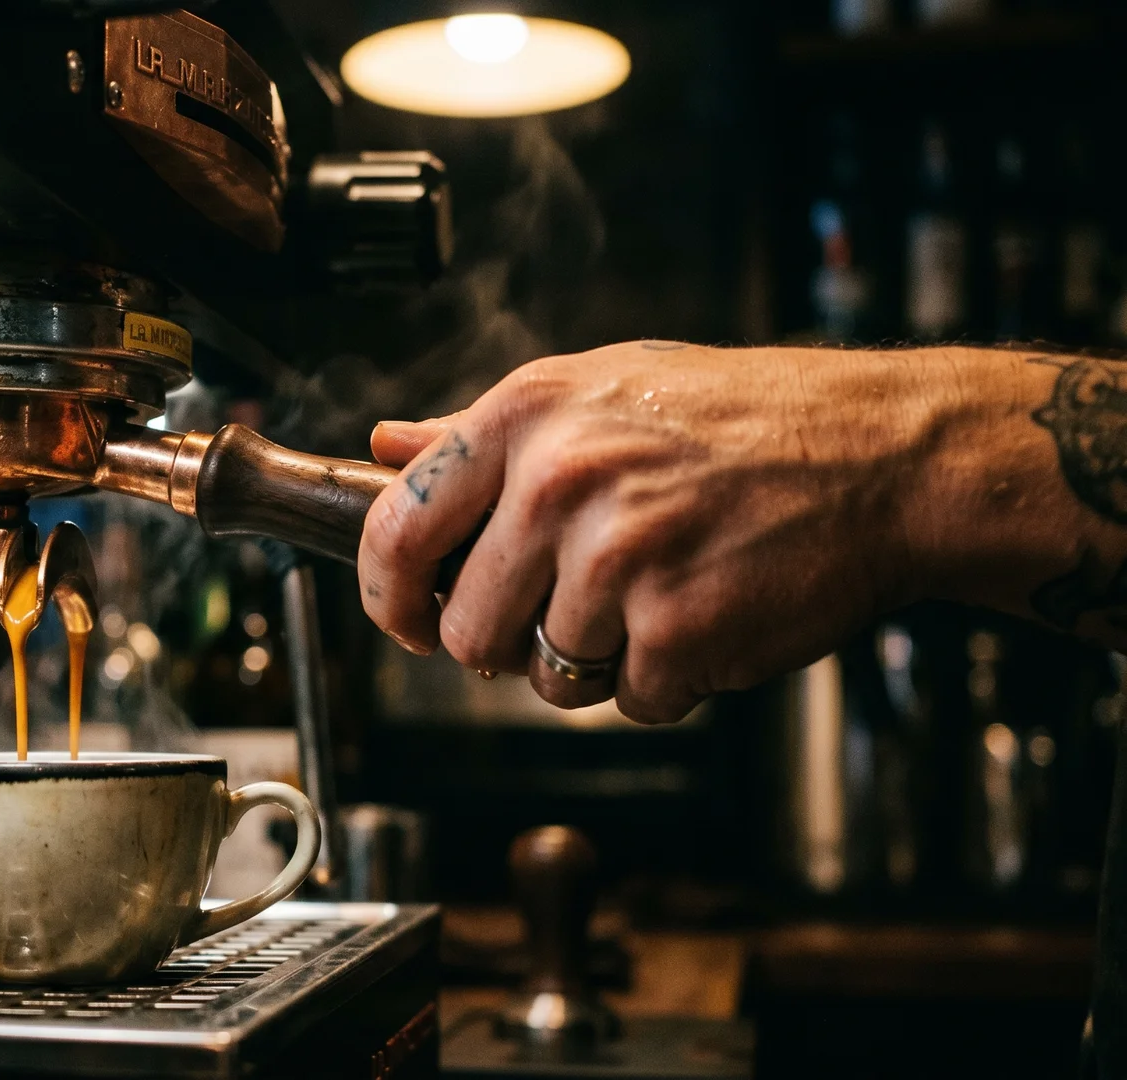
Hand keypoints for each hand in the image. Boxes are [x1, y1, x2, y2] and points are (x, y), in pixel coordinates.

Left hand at [356, 341, 1084, 722]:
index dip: (387, 594)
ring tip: (658, 594)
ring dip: (596, 661)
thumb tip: (384, 449)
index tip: (406, 618)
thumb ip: (477, 431)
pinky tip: (708, 613)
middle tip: (571, 610)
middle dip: (508, 642)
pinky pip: (632, 699)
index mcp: (526, 417)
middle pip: (465, 630)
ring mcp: (618, 559)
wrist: (880, 454)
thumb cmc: (739, 420)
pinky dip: (669, 679)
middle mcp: (559, 483)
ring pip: (546, 677)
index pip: (395, 530)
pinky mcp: (677, 629)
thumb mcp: (594, 390)